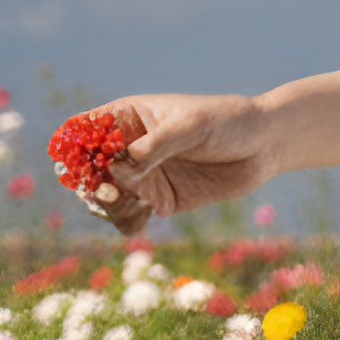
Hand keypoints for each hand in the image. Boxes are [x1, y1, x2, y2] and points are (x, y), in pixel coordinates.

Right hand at [78, 92, 279, 235]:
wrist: (265, 145)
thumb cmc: (227, 122)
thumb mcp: (191, 127)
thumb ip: (154, 147)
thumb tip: (120, 168)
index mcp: (128, 117)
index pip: (87, 130)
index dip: (74, 147)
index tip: (79, 164)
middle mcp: (128, 147)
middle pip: (90, 169)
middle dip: (90, 182)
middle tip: (107, 192)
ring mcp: (142, 176)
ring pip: (106, 196)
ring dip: (107, 205)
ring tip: (127, 206)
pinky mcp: (159, 200)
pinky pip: (131, 216)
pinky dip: (127, 222)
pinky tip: (141, 220)